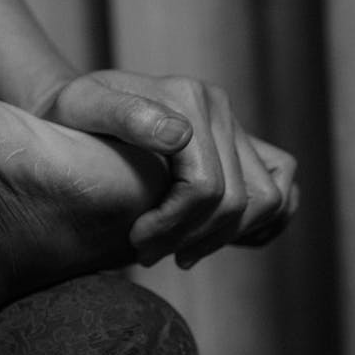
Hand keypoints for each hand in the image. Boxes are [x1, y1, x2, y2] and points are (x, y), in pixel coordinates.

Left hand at [43, 70, 298, 267]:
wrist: (77, 108)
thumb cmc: (71, 114)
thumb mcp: (82, 107)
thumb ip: (124, 115)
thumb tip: (179, 136)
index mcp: (187, 99)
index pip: (206, 186)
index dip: (174, 226)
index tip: (137, 244)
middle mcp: (219, 107)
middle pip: (239, 199)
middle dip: (194, 238)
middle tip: (148, 255)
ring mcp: (234, 125)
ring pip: (269, 199)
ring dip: (228, 236)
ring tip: (179, 252)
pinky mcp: (241, 145)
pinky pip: (282, 188)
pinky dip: (262, 222)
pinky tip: (215, 238)